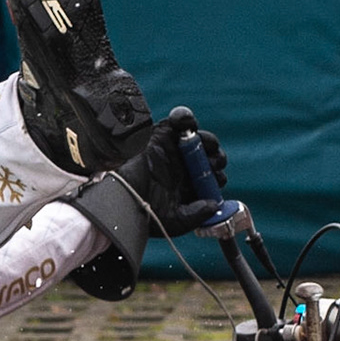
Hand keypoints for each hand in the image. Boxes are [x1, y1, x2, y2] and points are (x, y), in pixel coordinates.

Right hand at [122, 112, 227, 236]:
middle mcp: (182, 167)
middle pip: (208, 156)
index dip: (216, 177)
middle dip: (216, 158)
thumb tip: (214, 204)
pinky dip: (186, 119)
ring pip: (198, 138)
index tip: (216, 180)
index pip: (211, 178)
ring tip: (205, 146)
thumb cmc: (145, 213)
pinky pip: (180, 121)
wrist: (122, 197)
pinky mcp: (162, 135)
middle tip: (214, 163)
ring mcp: (173, 150)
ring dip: (207, 140)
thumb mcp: (176, 221)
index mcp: (188, 187)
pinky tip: (189, 128)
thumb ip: (197, 215)